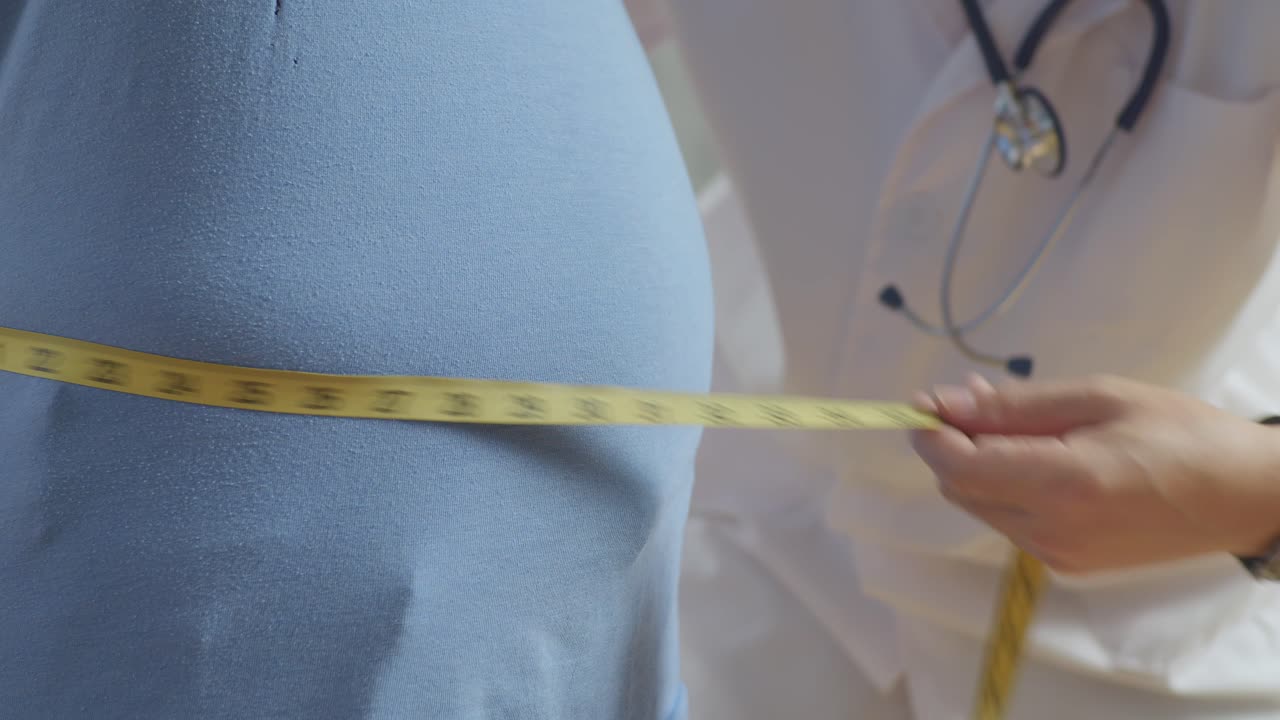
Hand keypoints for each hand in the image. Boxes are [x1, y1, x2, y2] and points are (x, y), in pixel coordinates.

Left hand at [909, 373, 1279, 573]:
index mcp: (1062, 484)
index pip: (960, 466)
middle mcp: (1051, 530)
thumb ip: (1015, 406)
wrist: (1245, 495)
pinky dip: (1005, 487)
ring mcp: (1058, 555)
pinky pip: (1011, 521)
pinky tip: (1038, 458)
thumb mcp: (1099, 398)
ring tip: (1017, 425)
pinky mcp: (1068, 564)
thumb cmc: (1180, 432)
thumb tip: (947, 403)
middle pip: (961, 489)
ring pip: (981, 506)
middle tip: (976, 400)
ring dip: (978, 466)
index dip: (931, 434)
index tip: (925, 401)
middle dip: (954, 445)